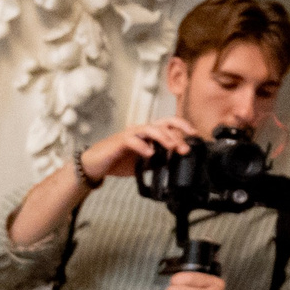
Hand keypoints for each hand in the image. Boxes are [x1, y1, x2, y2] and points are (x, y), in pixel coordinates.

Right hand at [79, 117, 202, 182]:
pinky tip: (149, 154)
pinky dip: (142, 146)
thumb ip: (159, 159)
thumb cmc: (120, 161)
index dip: (183, 127)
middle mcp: (141, 130)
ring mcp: (130, 134)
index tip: (195, 135)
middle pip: (163, 123)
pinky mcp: (118, 142)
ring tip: (171, 148)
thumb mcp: (145, 163)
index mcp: (149, 134)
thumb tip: (175, 159)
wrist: (95, 165)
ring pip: (150, 128)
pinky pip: (132, 140)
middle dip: (177, 135)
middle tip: (184, 149)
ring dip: (163, 137)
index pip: (169, 124)